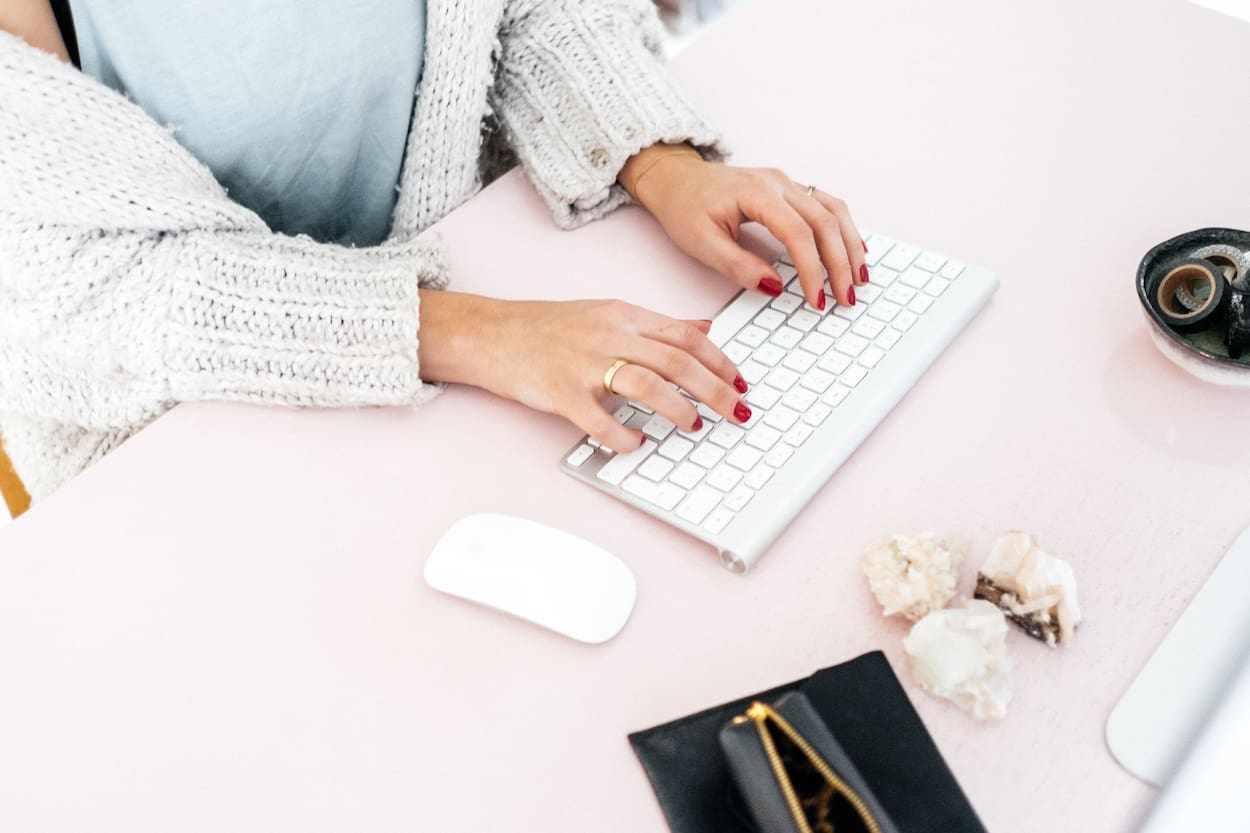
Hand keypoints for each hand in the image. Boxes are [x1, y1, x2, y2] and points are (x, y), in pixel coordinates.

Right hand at [417, 290, 751, 452]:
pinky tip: (637, 444)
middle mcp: (609, 335)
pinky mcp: (560, 392)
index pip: (687, 336)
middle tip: (737, 413)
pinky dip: (624, 437)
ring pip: (647, 385)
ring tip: (693, 426)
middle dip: (717, 390)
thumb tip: (704, 328)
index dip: (722, 361)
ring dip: (679, 410)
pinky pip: (600, 421)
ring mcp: (584, 363)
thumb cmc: (547, 327)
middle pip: (678, 361)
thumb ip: (656, 324)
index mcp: (624, 315)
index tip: (742, 384)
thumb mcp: (607, 313)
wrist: (490, 334)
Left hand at [621, 144, 867, 309]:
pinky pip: (826, 206)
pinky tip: (853, 249)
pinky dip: (843, 228)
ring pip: (833, 210)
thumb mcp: (701, 244)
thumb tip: (776, 287)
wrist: (675, 179)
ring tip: (859, 277)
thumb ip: (738, 266)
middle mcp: (778, 182)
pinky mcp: (788, 189)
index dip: (812, 269)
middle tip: (846, 297)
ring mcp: (786, 183)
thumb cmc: (684, 207)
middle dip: (840, 263)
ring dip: (850, 244)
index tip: (818, 299)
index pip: (798, 233)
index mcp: (756, 193)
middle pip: (824, 222)